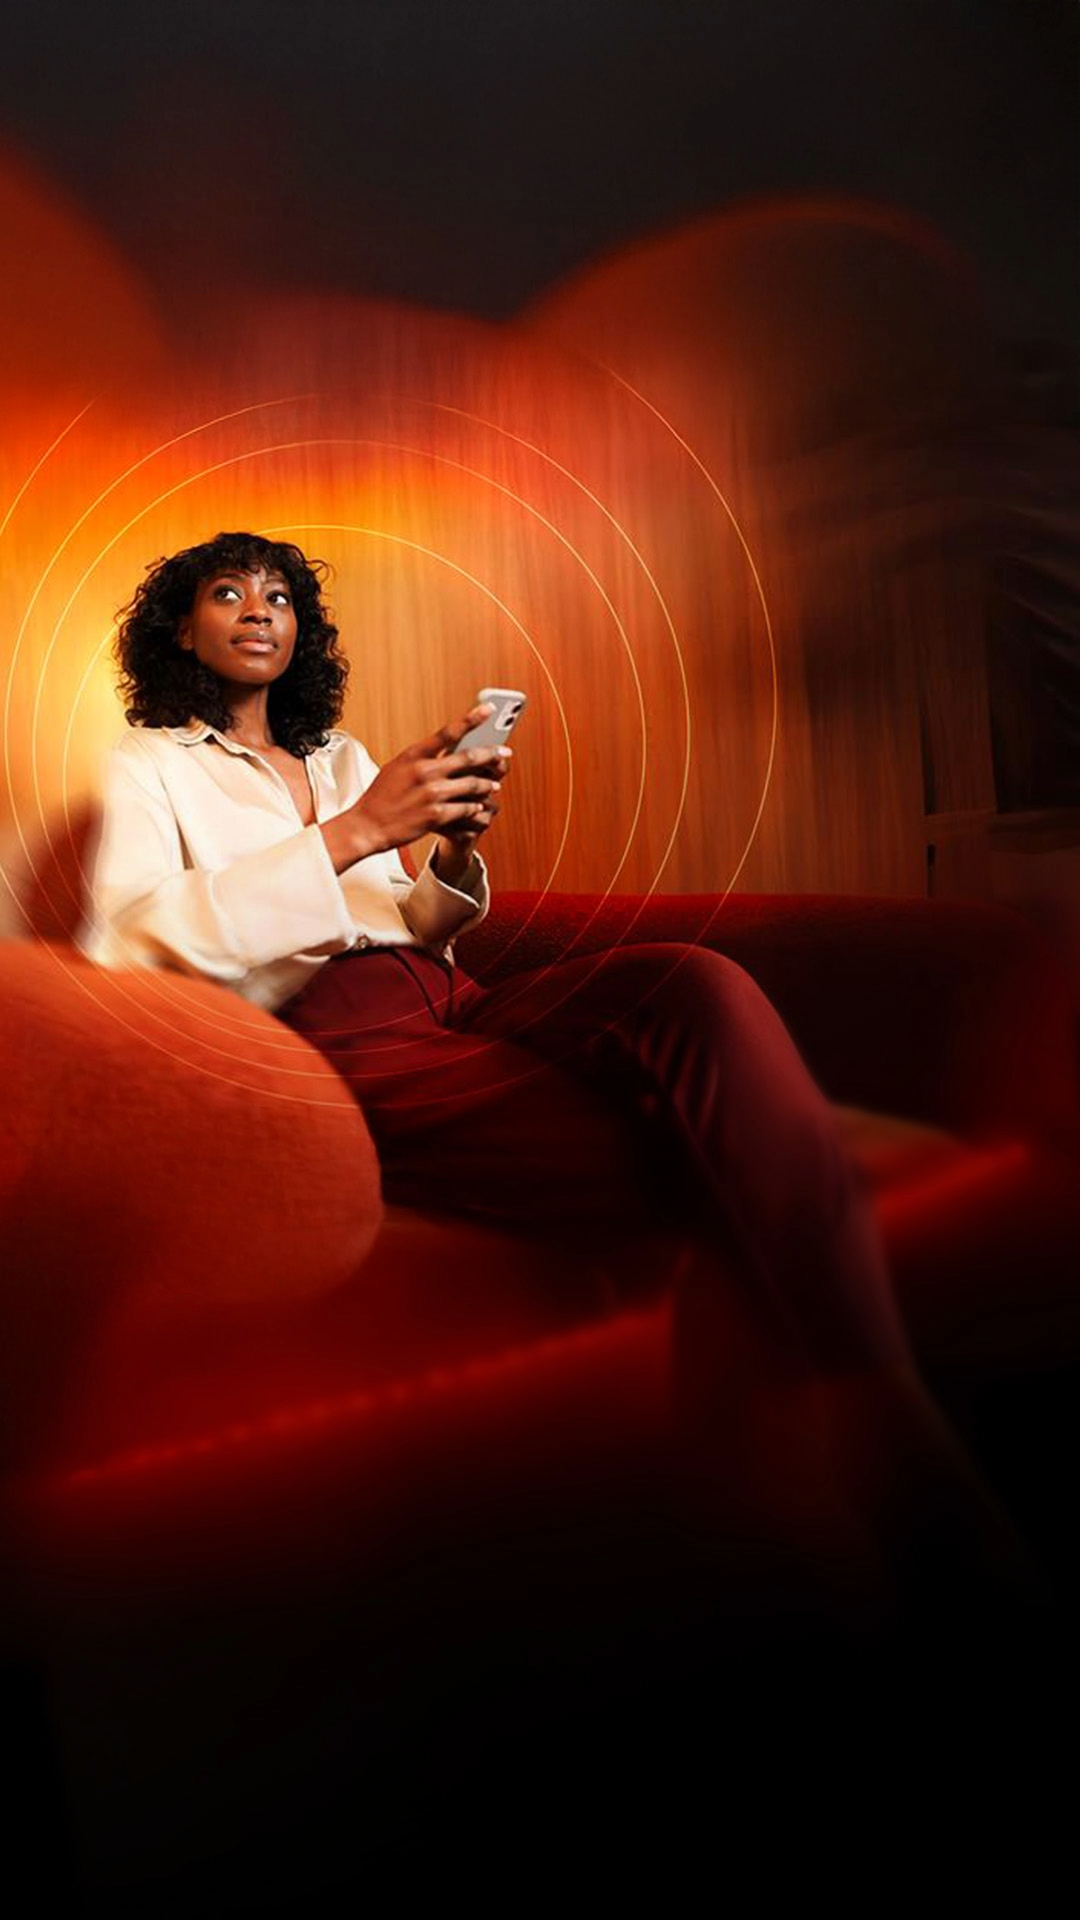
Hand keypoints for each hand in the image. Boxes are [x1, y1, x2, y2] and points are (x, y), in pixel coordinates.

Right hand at [320, 705, 510, 873]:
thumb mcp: (396, 767)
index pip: (448, 732)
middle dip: (492, 754)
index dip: (471, 719)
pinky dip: (475, 806)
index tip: (489, 709)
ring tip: (494, 784)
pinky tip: (478, 806)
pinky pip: (466, 808)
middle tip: (505, 752)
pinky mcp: (436, 815)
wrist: (367, 826)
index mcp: (413, 754)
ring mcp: (431, 794)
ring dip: (487, 785)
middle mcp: (424, 771)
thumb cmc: (381, 796)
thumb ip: (420, 757)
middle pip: (468, 758)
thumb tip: (444, 750)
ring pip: (472, 785)